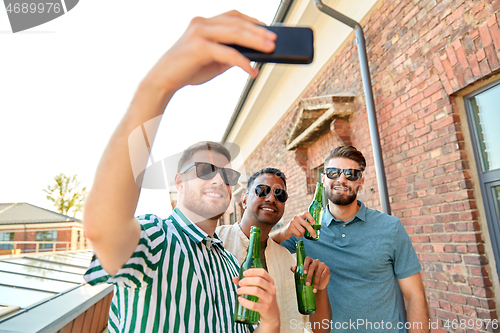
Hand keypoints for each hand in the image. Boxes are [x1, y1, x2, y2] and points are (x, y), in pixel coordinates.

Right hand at [145, 10, 276, 92]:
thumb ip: (230, 53)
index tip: (268, 29)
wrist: (164, 79)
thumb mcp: (213, 59)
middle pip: (237, 23)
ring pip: (235, 33)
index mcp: (204, 22)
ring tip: (270, 50)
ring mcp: (199, 33)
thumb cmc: (188, 69)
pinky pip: (228, 53)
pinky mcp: (199, 47)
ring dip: (256, 41)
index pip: (233, 16)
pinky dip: (243, 62)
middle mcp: (201, 23)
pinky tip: (252, 70)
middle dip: (259, 32)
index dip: (252, 21)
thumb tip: (253, 55)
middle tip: (275, 40)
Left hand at [233, 268, 278, 328]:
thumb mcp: (260, 288)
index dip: (252, 271)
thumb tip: (235, 278)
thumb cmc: (264, 298)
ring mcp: (269, 299)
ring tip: (238, 291)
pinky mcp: (265, 308)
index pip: (263, 272)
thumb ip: (248, 282)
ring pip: (256, 291)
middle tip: (240, 283)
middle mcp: (271, 289)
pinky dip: (245, 302)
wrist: (272, 314)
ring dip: (245, 289)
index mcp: (270, 282)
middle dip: (246, 281)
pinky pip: (253, 304)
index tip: (244, 273)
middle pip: (259, 281)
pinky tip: (240, 299)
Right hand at [280, 211, 319, 239]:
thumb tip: (321, 226)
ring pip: (303, 230)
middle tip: (314, 236)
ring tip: (299, 233)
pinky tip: (295, 234)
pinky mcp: (290, 227)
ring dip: (302, 234)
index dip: (311, 218)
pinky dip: (298, 236)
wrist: (285, 232)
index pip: (306, 213)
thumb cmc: (295, 228)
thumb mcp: (302, 225)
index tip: (314, 223)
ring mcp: (292, 222)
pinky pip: (298, 234)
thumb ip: (310, 225)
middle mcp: (296, 217)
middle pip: (306, 224)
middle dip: (311, 231)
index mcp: (300, 216)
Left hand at [291, 257, 329, 292]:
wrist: (318, 283)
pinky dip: (320, 282)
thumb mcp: (302, 273)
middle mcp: (316, 261)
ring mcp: (322, 264)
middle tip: (307, 284)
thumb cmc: (309, 276)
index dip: (305, 265)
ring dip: (315, 282)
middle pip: (312, 267)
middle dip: (309, 276)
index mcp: (310, 260)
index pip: (307, 259)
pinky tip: (318, 287)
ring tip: (313, 289)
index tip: (304, 272)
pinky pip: (323, 275)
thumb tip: (293, 268)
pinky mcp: (327, 269)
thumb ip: (297, 270)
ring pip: (318, 273)